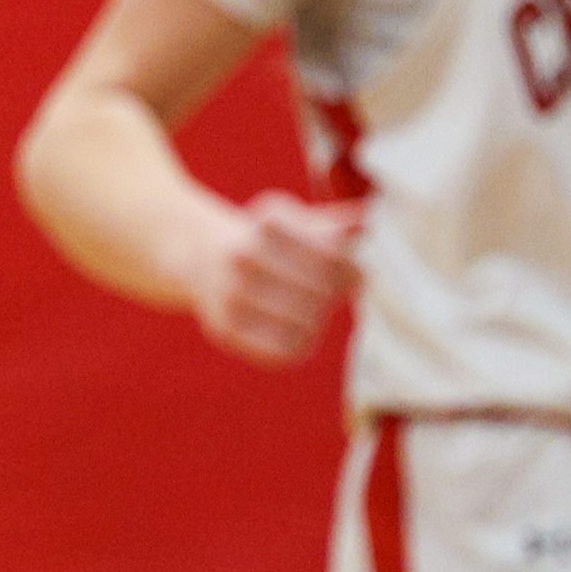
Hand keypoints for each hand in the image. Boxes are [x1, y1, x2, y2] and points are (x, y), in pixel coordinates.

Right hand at [186, 191, 362, 365]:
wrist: (202, 257)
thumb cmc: (267, 239)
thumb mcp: (297, 221)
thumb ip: (336, 224)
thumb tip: (369, 223)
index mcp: (270, 221)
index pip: (334, 257)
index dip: (354, 271)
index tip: (355, 274)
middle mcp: (244, 253)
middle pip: (322, 291)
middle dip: (334, 294)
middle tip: (332, 293)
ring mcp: (231, 292)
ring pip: (306, 323)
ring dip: (316, 319)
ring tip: (311, 309)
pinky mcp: (224, 329)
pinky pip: (283, 350)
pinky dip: (298, 344)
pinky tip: (295, 329)